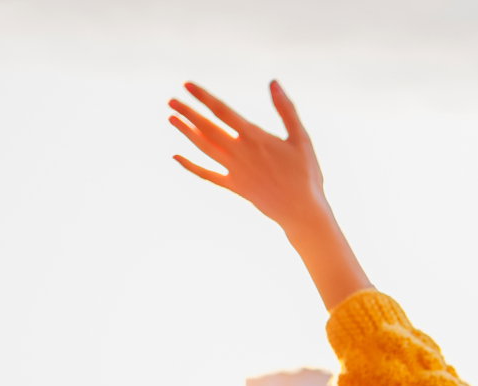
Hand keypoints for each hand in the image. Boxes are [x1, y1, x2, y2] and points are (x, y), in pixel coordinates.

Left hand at [169, 80, 328, 232]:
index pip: (222, 111)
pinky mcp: (234, 186)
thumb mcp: (301, 138)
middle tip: (171, 100)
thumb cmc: (306, 174)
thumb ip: (286, 109)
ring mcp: (234, 170)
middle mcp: (239, 152)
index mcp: (255, 137)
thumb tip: (273, 82)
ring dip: (186, 132)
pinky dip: (190, 166)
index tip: (187, 85)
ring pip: (203, 147)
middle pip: (207, 128)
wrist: (302, 211)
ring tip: (171, 118)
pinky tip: (176, 157)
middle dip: (188, 113)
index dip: (203, 97)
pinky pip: (207, 175)